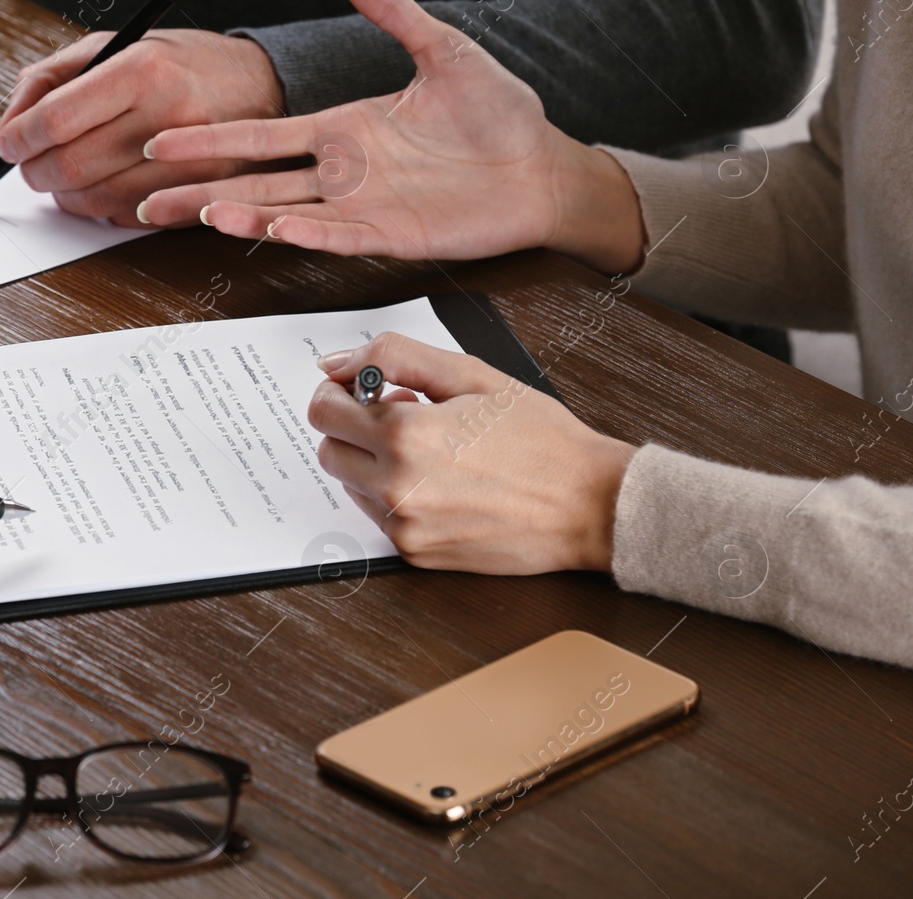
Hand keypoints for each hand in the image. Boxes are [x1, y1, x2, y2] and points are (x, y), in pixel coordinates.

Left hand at [0, 28, 284, 224]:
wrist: (263, 85)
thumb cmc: (182, 64)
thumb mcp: (116, 44)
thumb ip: (53, 77)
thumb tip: (10, 123)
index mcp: (144, 69)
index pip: (57, 119)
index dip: (19, 138)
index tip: (7, 144)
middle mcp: (170, 116)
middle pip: (72, 166)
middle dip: (34, 172)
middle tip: (28, 165)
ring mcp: (190, 162)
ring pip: (96, 200)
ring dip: (64, 196)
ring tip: (63, 177)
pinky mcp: (201, 195)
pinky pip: (128, 217)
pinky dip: (102, 208)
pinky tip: (105, 184)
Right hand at [141, 0, 644, 274]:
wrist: (541, 166)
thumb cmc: (498, 112)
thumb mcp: (441, 46)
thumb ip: (388, 6)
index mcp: (343, 129)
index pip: (262, 135)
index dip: (212, 139)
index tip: (163, 141)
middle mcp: (342, 173)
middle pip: (255, 183)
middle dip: (199, 189)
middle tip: (145, 196)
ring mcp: (363, 208)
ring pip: (285, 213)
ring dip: (241, 215)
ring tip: (197, 211)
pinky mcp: (392, 236)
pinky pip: (338, 236)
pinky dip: (304, 233)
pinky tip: (271, 229)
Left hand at [309, 332, 635, 574]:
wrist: (589, 505)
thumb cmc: (540, 438)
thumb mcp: (472, 375)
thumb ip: (395, 357)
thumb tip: (336, 363)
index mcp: (406, 435)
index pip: (323, 412)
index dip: (339, 394)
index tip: (360, 390)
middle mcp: (397, 487)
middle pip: (328, 451)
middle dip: (352, 429)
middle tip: (399, 415)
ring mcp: (404, 526)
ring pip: (351, 486)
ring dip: (372, 464)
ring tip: (431, 451)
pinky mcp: (416, 554)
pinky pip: (379, 518)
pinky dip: (395, 497)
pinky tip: (441, 483)